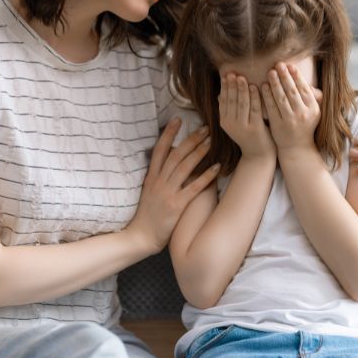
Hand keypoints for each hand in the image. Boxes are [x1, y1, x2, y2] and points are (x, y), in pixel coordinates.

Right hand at [127, 119, 220, 253]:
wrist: (140, 237)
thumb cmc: (146, 216)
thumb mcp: (147, 192)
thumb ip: (156, 178)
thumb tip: (168, 163)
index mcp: (151, 177)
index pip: (159, 150)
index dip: (168, 134)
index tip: (178, 120)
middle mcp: (158, 182)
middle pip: (176, 155)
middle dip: (190, 140)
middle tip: (204, 128)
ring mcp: (167, 193)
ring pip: (184, 167)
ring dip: (199, 153)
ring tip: (211, 142)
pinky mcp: (176, 206)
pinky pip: (194, 188)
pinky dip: (206, 176)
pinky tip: (217, 167)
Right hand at [219, 73, 274, 158]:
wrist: (258, 155)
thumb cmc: (248, 135)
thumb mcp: (234, 123)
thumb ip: (228, 109)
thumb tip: (219, 94)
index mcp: (224, 121)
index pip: (223, 100)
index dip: (224, 87)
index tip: (226, 75)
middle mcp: (231, 124)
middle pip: (231, 100)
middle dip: (232, 85)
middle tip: (233, 72)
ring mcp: (243, 127)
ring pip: (242, 103)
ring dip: (242, 89)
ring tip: (242, 77)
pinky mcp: (255, 128)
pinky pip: (255, 109)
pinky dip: (255, 96)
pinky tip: (256, 86)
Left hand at [261, 63, 320, 157]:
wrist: (296, 148)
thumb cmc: (304, 125)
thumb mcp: (312, 111)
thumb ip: (310, 96)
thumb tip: (303, 77)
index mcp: (313, 108)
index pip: (304, 89)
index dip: (296, 76)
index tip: (290, 66)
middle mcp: (303, 114)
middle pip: (292, 91)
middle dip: (285, 77)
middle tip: (278, 64)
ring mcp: (290, 120)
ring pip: (281, 98)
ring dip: (275, 84)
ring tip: (270, 72)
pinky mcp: (278, 125)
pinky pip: (272, 108)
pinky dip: (267, 96)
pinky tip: (263, 86)